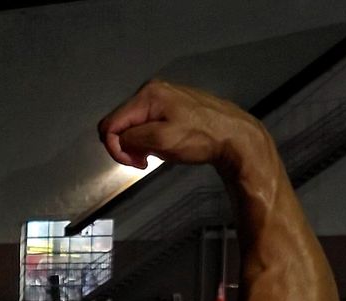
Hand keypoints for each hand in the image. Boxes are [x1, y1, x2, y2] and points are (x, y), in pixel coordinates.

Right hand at [96, 80, 270, 172]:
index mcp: (147, 96)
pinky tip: (166, 146)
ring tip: (158, 154)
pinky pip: (148, 123)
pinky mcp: (172, 106)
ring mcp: (163, 97)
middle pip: (121, 123)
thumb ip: (132, 139)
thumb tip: (117, 140)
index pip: (110, 124)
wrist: (235, 136)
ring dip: (140, 144)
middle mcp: (152, 91)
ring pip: (134, 125)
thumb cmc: (201, 138)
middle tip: (145, 161)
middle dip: (127, 146)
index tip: (134, 163)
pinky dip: (151, 138)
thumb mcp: (162, 141)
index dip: (115, 148)